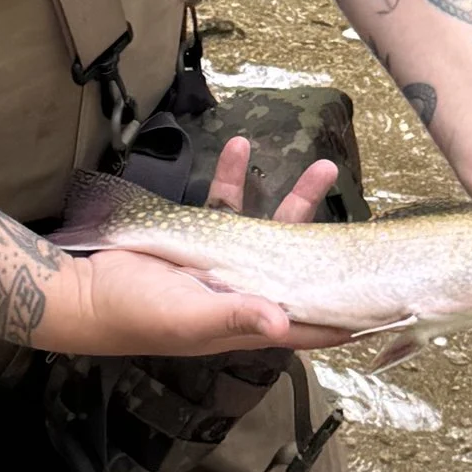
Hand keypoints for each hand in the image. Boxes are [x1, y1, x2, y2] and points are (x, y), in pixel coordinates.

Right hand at [30, 139, 350, 359]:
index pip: (312, 323)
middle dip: (335, 245)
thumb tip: (286, 324)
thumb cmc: (136, 313)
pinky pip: (224, 204)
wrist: (83, 291)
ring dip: (295, 199)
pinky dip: (232, 177)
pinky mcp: (197, 238)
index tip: (388, 303)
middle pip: (304, 269)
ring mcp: (223, 263)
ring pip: (271, 230)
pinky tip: (238, 147)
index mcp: (250, 321)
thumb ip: (236, 317)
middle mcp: (244, 293)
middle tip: (370, 218)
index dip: (348, 316)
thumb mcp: (189, 319)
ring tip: (321, 164)